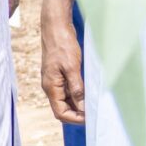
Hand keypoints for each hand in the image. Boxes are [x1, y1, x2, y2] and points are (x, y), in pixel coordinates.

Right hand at [41, 0, 83, 124]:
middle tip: (95, 113)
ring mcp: (55, 80)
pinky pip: (68, 90)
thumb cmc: (62, 45)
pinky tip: (89, 92)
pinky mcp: (59, 74)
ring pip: (66, 100)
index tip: (90, 117)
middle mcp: (51, 86)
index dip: (75, 118)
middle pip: (62, 109)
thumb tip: (82, 107)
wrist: (55, 27)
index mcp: (51, 87)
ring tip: (94, 104)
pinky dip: (78, 95)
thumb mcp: (72, 67)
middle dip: (77, 114)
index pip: (60, 112)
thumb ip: (76, 88)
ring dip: (78, 105)